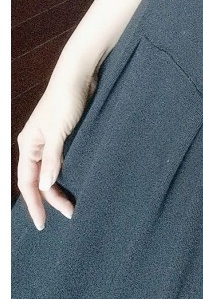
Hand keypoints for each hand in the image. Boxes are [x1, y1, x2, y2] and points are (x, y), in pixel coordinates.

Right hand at [16, 72, 97, 229]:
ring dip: (59, 188)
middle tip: (70, 214)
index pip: (27, 182)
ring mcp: (50, 140)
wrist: (79, 75)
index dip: (34, 204)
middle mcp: (36, 145)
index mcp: (28, 145)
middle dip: (51, 199)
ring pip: (51, 172)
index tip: (43, 223)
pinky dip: (67, 174)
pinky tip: (76, 182)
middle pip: (39, 180)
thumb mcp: (59, 131)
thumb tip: (46, 186)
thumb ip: (52, 159)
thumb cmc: (66, 99)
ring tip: (73, 204)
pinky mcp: (64, 135)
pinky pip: (61, 161)